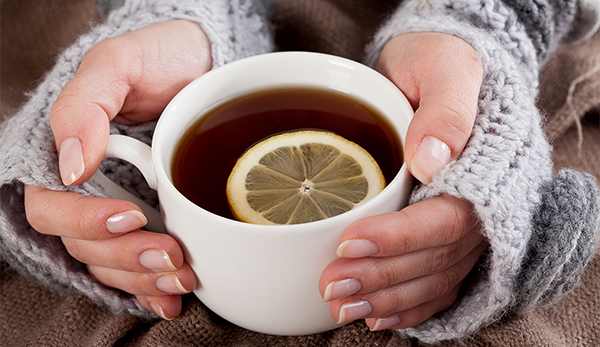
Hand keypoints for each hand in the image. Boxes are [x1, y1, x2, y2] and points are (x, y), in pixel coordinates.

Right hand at [24, 20, 211, 318]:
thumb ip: (84, 105)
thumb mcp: (118, 64)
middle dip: (126, 259)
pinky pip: (138, 268)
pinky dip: (153, 289)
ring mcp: (119, 208)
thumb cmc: (157, 57)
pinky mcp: (151, 221)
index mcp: (67, 156)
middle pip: (85, 245)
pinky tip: (172, 298)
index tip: (129, 216)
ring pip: (112, 264)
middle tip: (172, 254)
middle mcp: (89, 190)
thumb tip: (70, 166)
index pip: (52, 207)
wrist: (203, 66)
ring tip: (183, 275)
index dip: (85, 221)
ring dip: (144, 279)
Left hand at [318, 32, 485, 329]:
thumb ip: (445, 108)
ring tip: (342, 307)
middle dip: (380, 277)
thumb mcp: (441, 66)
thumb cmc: (437, 61)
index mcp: (483, 170)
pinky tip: (376, 316)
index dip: (398, 239)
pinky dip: (408, 306)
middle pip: (434, 257)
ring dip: (387, 299)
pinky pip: (437, 282)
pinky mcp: (446, 234)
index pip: (444, 219)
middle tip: (331, 286)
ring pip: (433, 277)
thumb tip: (431, 159)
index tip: (348, 242)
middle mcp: (480, 206)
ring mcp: (465, 225)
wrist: (436, 69)